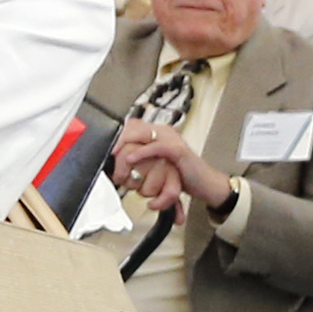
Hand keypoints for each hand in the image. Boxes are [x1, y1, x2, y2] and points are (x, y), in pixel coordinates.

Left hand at [112, 117, 231, 213]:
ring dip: (126, 146)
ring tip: (116, 158)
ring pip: (142, 134)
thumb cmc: (183, 177)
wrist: (205, 184)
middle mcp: (164, 132)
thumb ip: (142, 162)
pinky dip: (141, 152)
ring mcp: (171, 138)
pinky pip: (156, 147)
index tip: (107, 149)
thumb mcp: (158, 167)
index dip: (117, 135)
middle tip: (109, 154)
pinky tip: (131, 159)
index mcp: (158, 133)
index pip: (132, 126)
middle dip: (118, 140)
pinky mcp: (177, 149)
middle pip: (133, 127)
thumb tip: (120, 164)